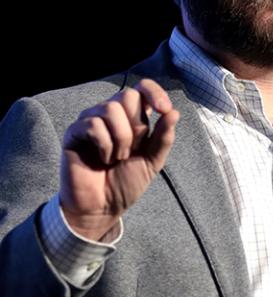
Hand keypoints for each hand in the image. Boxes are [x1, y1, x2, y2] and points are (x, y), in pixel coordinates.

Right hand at [59, 79, 179, 239]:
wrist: (103, 207)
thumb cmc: (126, 183)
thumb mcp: (152, 161)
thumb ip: (163, 138)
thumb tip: (174, 113)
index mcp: (131, 117)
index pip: (142, 88)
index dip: (154, 92)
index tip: (164, 109)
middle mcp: (110, 114)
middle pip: (128, 96)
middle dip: (137, 126)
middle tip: (133, 150)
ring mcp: (90, 120)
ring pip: (111, 108)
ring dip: (121, 139)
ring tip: (118, 158)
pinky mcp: (74, 132)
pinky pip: (93, 124)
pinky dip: (105, 145)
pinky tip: (103, 159)